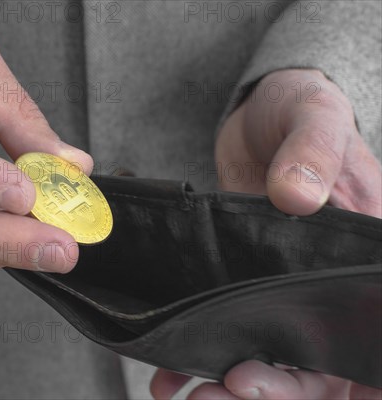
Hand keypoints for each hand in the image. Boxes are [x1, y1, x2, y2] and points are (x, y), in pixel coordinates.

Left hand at [149, 69, 381, 398]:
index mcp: (361, 252)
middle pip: (316, 365)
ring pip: (269, 358)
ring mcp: (282, 286)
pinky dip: (198, 361)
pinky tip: (167, 377)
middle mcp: (325, 281)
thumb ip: (313, 150)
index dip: (338, 378)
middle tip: (225, 389)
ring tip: (187, 396)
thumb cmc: (300, 107)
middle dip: (272, 388)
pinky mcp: (242, 282)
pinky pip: (228, 332)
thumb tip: (301, 197)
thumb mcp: (314, 114)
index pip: (365, 335)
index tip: (272, 378)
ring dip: (230, 387)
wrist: (261, 111)